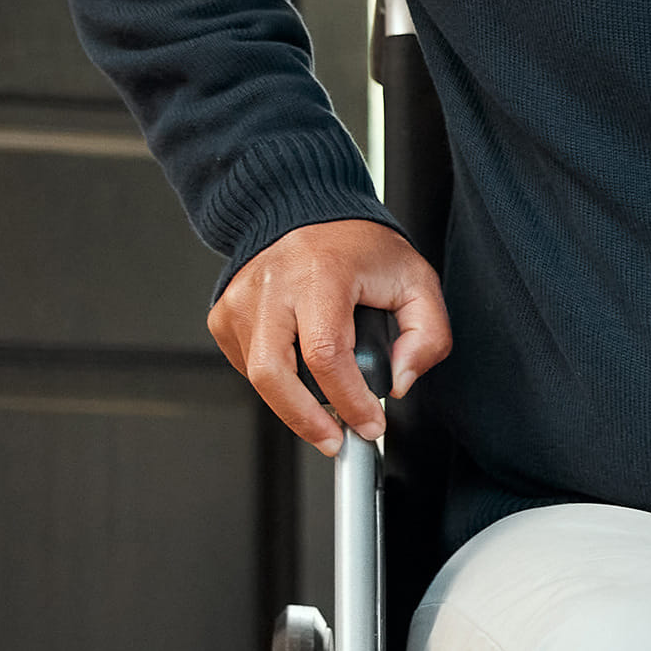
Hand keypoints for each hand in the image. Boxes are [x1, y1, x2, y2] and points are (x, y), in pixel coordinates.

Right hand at [210, 219, 450, 452]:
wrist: (300, 210)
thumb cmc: (355, 245)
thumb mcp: (415, 279)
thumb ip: (426, 334)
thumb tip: (400, 382)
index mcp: (320, 274)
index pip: (326, 353)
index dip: (349, 400)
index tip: (369, 422)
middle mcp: (272, 286)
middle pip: (272, 374)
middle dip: (305, 421)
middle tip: (334, 440)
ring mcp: (241, 301)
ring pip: (257, 376)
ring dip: (293, 402)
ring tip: (325, 403)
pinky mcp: (224, 315)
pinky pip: (247, 365)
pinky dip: (276, 380)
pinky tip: (299, 366)